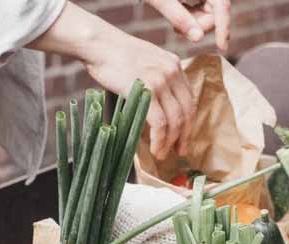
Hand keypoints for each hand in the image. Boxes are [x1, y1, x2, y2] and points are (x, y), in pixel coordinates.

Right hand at [80, 30, 193, 158]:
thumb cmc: (114, 55)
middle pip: (186, 111)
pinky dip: (160, 140)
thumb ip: (155, 78)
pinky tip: (155, 149)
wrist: (99, 44)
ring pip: (175, 120)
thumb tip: (156, 105)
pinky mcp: (148, 91)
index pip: (188, 98)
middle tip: (179, 151)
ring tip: (162, 153)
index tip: (183, 136)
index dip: (187, 121)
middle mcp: (172, 72)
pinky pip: (160, 123)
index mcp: (174, 64)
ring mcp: (161, 81)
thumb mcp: (145, 61)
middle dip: (184, 135)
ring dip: (170, 142)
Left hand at [144, 0, 231, 51]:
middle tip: (178, 31)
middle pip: (217, 11)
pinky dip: (193, 19)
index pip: (222, 5)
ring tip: (176, 27)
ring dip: (195, 24)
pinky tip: (178, 21)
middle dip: (201, 26)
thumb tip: (198, 39)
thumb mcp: (161, 0)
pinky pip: (203, 11)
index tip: (222, 48)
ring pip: (210, 14)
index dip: (223, 27)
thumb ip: (179, 17)